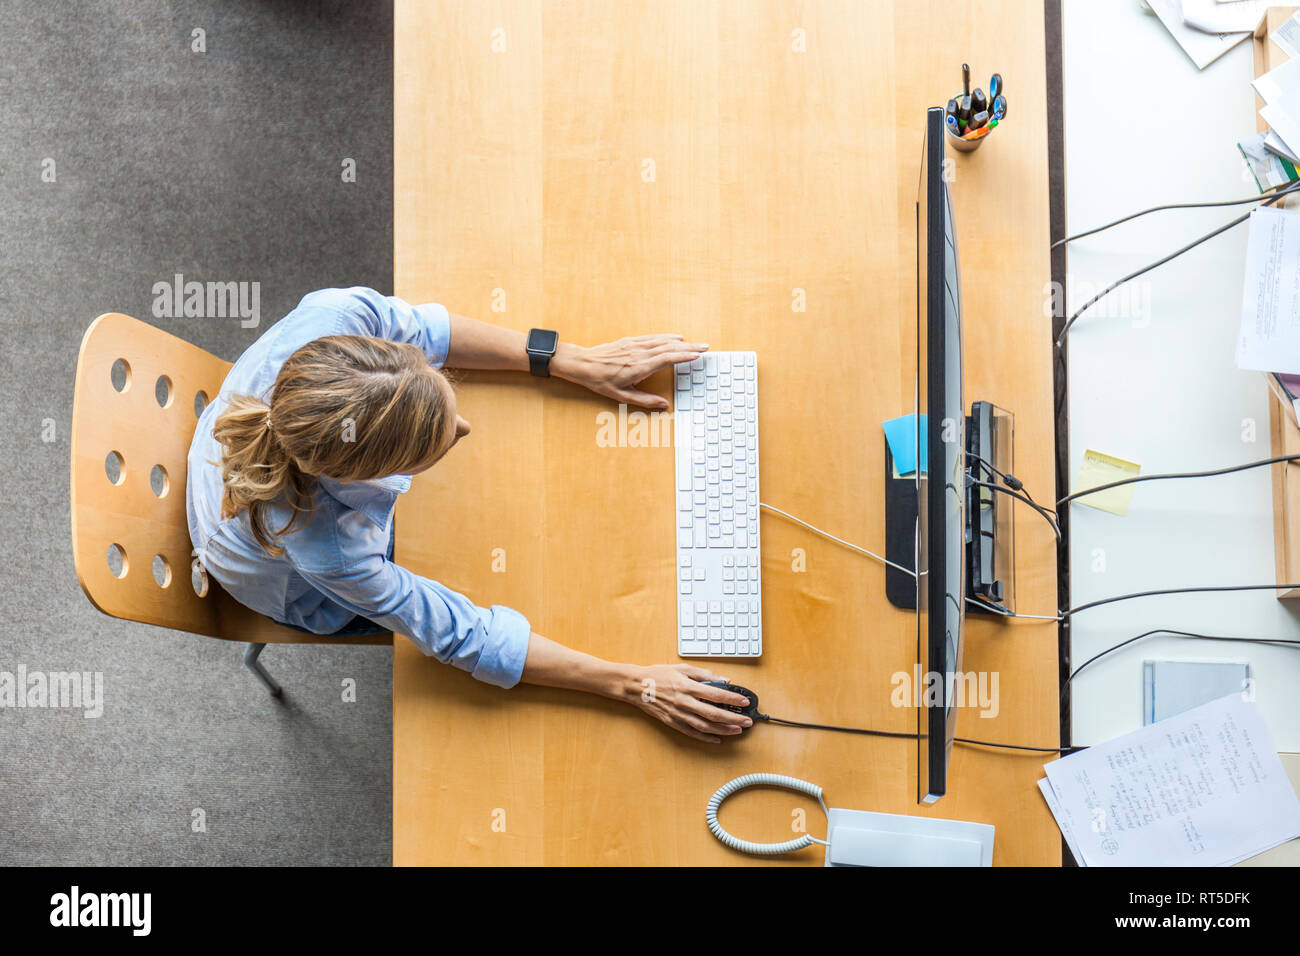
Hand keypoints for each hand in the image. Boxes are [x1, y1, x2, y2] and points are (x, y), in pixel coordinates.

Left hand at [554, 335, 708, 409]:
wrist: (582, 364)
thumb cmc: (600, 381)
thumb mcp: (621, 396)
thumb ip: (645, 401)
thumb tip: (665, 405)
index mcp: (639, 367)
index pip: (667, 358)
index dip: (684, 356)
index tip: (697, 355)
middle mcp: (638, 353)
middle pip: (669, 347)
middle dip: (689, 347)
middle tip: (705, 347)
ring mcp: (634, 345)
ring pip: (662, 340)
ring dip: (680, 341)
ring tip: (695, 342)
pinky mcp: (630, 341)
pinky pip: (652, 337)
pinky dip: (666, 336)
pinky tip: (674, 337)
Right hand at [621, 663, 752, 742]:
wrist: (636, 686)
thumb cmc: (659, 675)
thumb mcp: (682, 668)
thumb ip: (704, 674)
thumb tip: (724, 680)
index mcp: (687, 686)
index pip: (716, 694)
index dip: (732, 699)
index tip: (745, 702)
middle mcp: (684, 702)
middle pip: (714, 713)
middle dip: (733, 718)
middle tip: (747, 721)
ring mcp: (678, 714)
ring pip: (705, 726)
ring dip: (723, 729)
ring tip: (737, 730)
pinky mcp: (672, 723)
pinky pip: (692, 733)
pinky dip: (706, 737)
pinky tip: (717, 738)